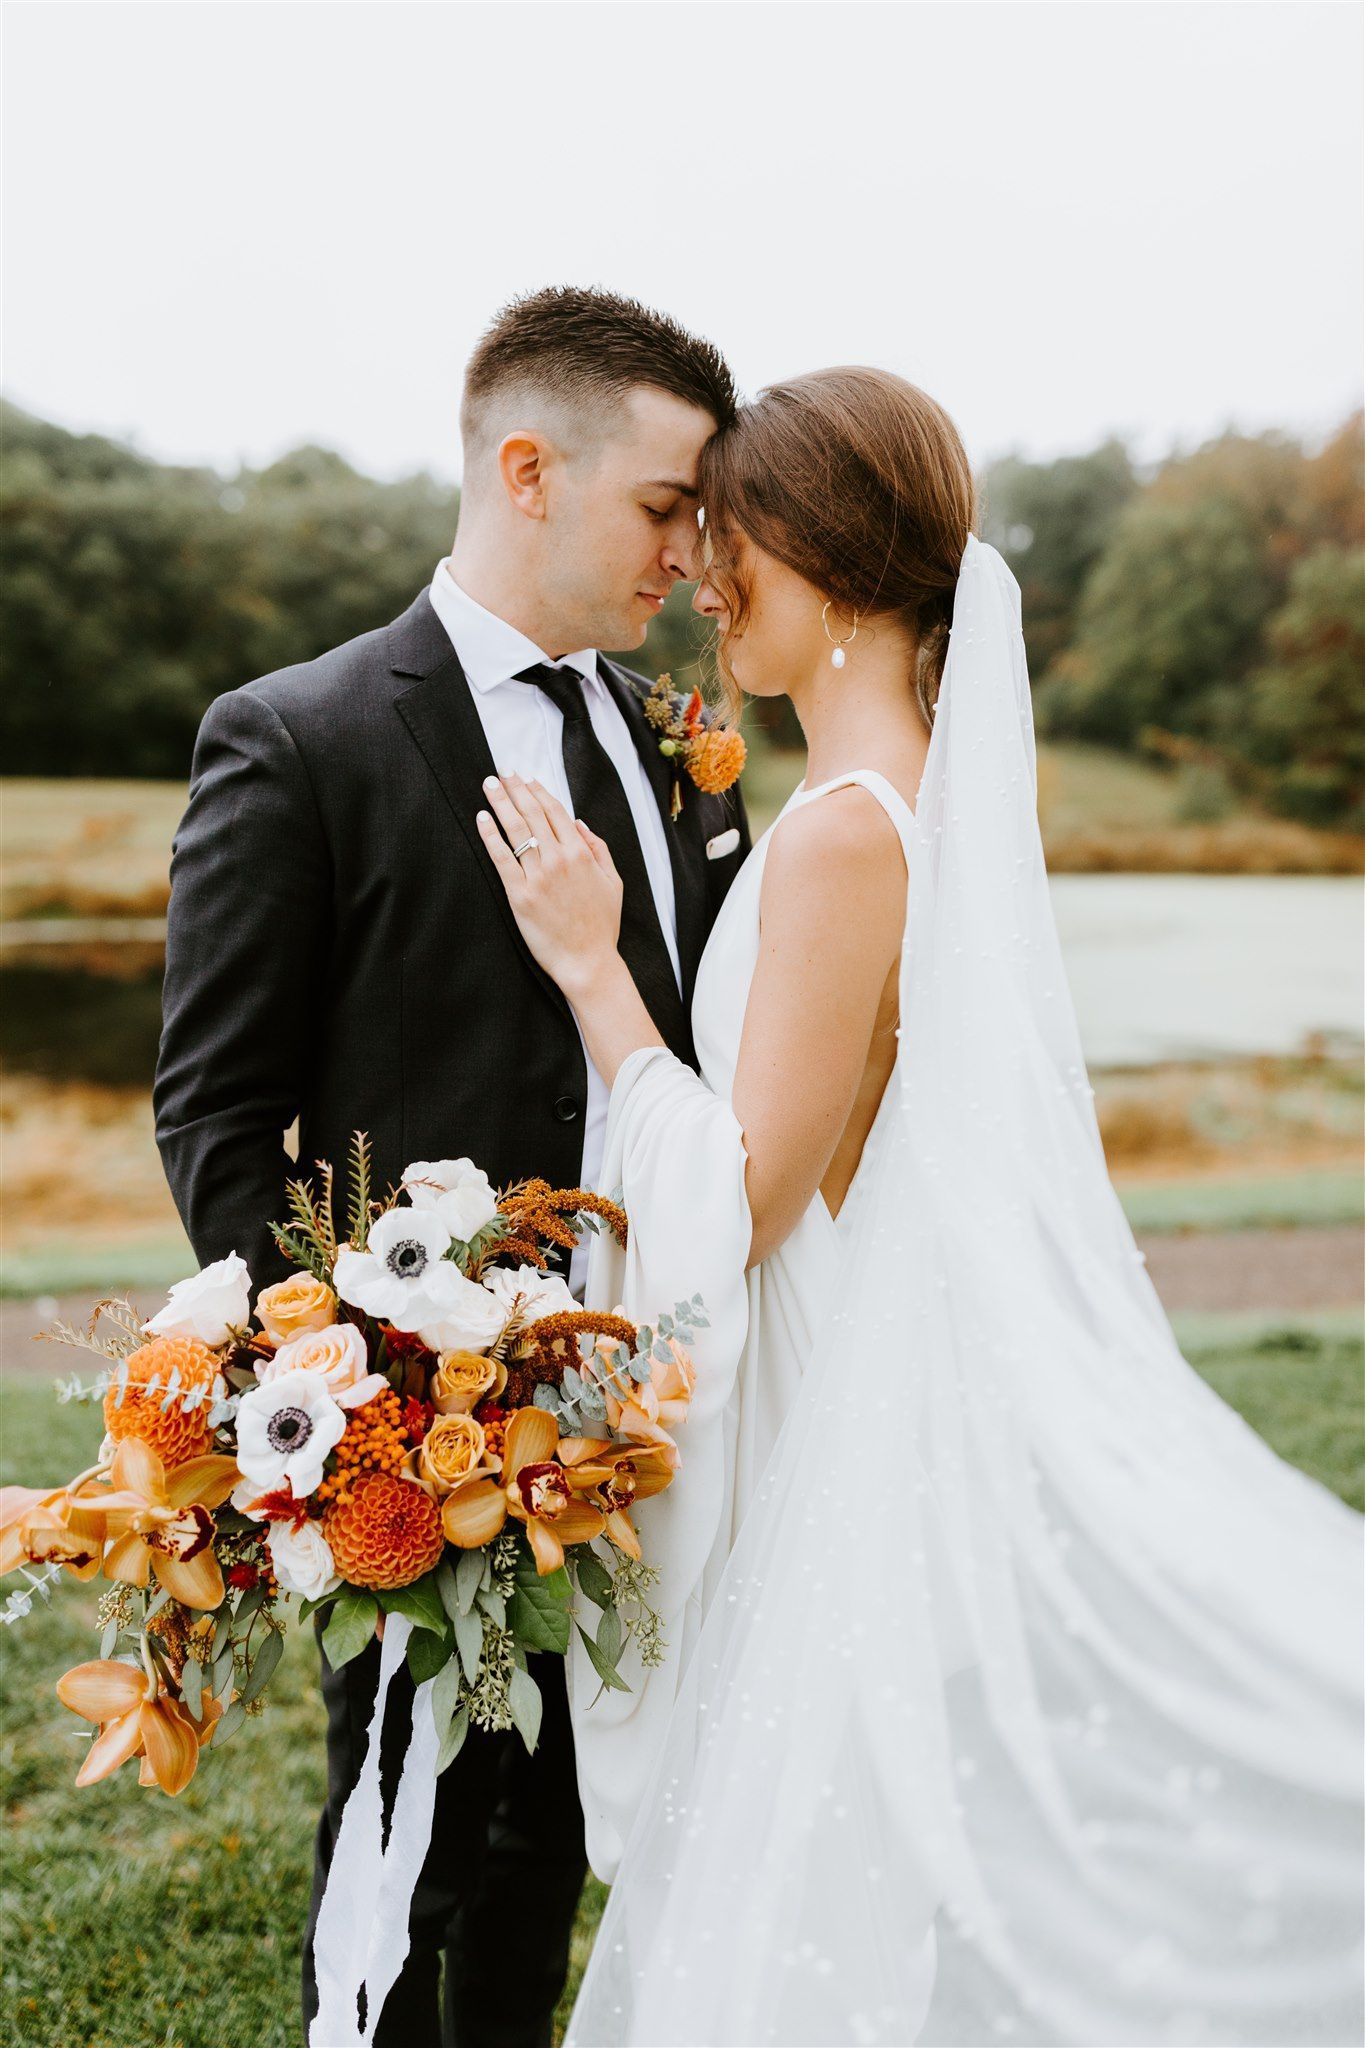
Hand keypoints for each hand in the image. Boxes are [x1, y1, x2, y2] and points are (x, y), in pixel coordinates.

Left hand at [476, 773, 623, 997]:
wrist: (587, 961)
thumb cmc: (601, 925)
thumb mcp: (613, 883)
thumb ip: (598, 849)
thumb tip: (579, 823)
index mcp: (581, 854)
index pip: (555, 812)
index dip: (538, 791)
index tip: (525, 778)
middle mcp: (559, 859)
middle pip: (532, 814)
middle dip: (515, 789)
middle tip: (501, 772)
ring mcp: (538, 876)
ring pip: (516, 829)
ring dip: (500, 803)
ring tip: (489, 785)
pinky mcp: (520, 895)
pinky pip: (502, 858)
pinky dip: (491, 835)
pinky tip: (482, 818)